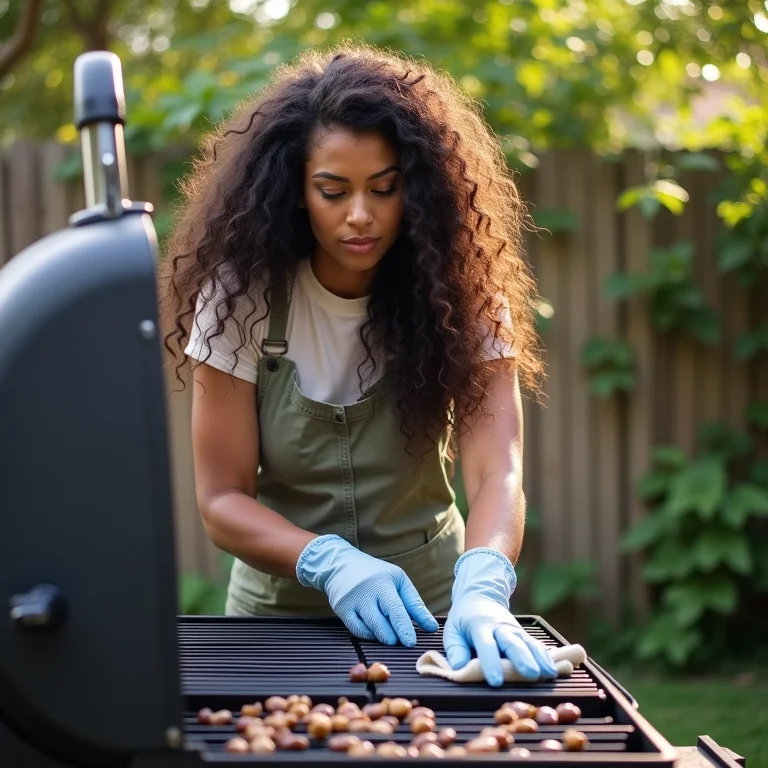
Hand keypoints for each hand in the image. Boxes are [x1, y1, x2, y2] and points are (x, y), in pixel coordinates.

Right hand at [296, 534, 437, 645]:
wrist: (340, 564)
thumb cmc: (376, 574)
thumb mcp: (399, 581)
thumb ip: (415, 605)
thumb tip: (432, 628)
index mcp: (383, 583)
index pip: (395, 609)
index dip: (403, 628)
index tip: (411, 643)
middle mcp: (366, 593)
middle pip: (380, 623)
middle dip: (393, 637)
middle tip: (403, 642)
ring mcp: (351, 602)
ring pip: (368, 630)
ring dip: (382, 638)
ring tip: (391, 637)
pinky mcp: (341, 611)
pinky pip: (357, 631)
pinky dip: (369, 635)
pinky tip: (376, 633)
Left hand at [443, 548, 558, 686]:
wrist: (481, 596)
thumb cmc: (464, 619)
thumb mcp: (452, 630)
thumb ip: (455, 649)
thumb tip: (458, 668)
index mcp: (480, 626)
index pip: (486, 645)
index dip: (490, 662)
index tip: (495, 681)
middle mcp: (500, 627)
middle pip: (513, 643)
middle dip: (522, 659)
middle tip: (530, 675)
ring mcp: (515, 630)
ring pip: (528, 643)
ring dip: (539, 659)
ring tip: (548, 674)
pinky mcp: (524, 634)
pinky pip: (537, 645)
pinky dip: (546, 656)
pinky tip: (554, 669)